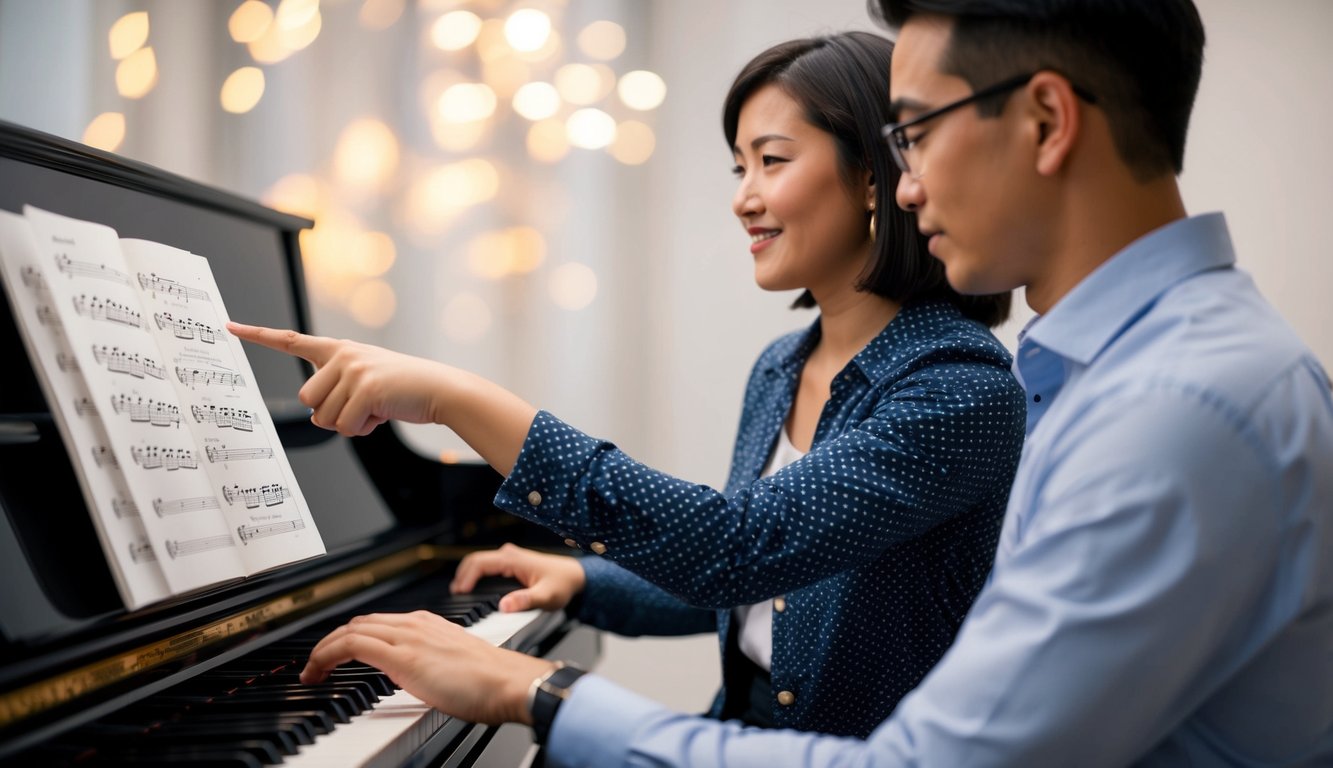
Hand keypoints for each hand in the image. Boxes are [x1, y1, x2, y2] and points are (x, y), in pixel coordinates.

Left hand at [227, 322, 449, 436]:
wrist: (439, 389)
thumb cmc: (402, 389)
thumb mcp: (364, 386)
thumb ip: (335, 395)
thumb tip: (317, 418)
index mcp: (338, 349)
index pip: (291, 340)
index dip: (258, 335)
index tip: (229, 326)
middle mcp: (342, 355)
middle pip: (307, 398)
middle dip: (331, 412)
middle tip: (360, 407)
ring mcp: (353, 370)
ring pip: (324, 416)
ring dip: (348, 422)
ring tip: (375, 409)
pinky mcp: (366, 388)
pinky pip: (345, 426)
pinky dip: (362, 429)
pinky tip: (381, 415)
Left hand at [299, 610, 551, 725]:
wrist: (509, 682)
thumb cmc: (493, 682)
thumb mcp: (456, 666)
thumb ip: (435, 666)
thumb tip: (420, 681)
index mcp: (430, 625)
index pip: (378, 623)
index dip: (351, 638)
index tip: (337, 656)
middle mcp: (416, 624)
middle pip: (359, 623)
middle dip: (331, 642)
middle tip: (316, 665)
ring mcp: (408, 637)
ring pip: (350, 630)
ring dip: (323, 650)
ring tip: (311, 671)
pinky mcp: (402, 656)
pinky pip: (352, 645)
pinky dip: (327, 655)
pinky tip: (318, 672)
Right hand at [451, 543, 586, 612]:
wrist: (576, 576)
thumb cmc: (563, 583)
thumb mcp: (546, 596)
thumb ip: (526, 601)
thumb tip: (504, 607)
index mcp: (513, 559)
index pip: (479, 563)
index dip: (466, 578)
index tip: (459, 593)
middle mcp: (509, 554)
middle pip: (475, 561)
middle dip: (462, 576)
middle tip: (455, 596)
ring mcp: (510, 557)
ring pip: (480, 563)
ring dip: (468, 575)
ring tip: (460, 594)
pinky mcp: (511, 563)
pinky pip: (487, 566)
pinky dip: (476, 576)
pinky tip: (474, 589)